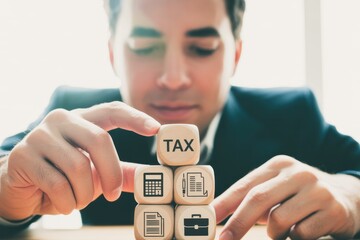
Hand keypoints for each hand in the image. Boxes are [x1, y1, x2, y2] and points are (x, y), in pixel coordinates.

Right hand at [0, 102, 159, 220]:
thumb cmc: (63, 176)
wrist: (21, 188)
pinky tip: (63, 203)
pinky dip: (67, 202)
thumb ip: (120, 172)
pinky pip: (57, 184)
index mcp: (82, 119)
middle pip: (99, 140)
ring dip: (84, 194)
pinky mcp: (23, 156)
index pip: (111, 110)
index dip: (134, 118)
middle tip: (112, 195)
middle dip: (111, 173)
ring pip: (78, 167)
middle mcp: (61, 120)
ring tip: (78, 200)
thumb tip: (149, 177)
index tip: (156, 129)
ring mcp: (40, 135)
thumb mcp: (96, 173)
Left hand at [211, 155, 359, 239]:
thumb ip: (252, 196)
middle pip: (258, 199)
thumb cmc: (299, 194)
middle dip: (237, 223)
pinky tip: (303, 229)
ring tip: (282, 230)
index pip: (244, 185)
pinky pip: (301, 233)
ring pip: (278, 220)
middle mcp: (297, 173)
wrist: (346, 196)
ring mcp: (316, 190)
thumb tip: (218, 214)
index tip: (208, 219)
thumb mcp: (276, 188)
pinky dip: (295, 237)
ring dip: (274, 233)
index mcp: (278, 165)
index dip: (224, 203)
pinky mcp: (332, 210)